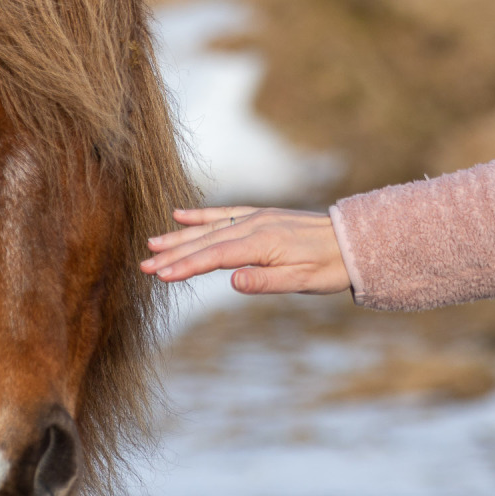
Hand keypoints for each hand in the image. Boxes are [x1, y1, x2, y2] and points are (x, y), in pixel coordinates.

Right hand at [140, 206, 350, 294]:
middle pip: (206, 242)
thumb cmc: (328, 267)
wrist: (351, 241)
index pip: (215, 256)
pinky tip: (181, 216)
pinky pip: (224, 214)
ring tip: (152, 244)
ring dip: (180, 236)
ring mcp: (255, 218)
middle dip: (173, 254)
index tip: (161, 275)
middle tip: (144, 266)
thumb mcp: (301, 281)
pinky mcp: (259, 216)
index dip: (186, 266)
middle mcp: (254, 225)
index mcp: (262, 243)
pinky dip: (201, 216)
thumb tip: (232, 281)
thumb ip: (266, 281)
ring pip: (210, 228)